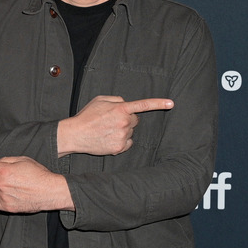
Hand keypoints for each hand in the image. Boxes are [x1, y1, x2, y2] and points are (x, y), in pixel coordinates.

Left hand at [0, 151, 73, 212]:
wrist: (50, 191)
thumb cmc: (39, 174)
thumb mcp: (24, 159)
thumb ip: (6, 160)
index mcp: (4, 170)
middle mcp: (0, 184)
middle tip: (14, 174)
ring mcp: (2, 197)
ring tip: (16, 185)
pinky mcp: (5, 207)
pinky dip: (0, 197)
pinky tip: (12, 195)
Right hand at [58, 95, 173, 156]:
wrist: (75, 134)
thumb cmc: (86, 116)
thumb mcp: (100, 100)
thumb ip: (116, 99)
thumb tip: (126, 104)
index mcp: (120, 108)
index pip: (143, 105)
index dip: (159, 103)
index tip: (171, 103)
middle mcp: (124, 122)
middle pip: (135, 120)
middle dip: (127, 119)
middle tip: (111, 121)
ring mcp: (123, 136)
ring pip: (131, 132)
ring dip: (123, 131)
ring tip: (106, 130)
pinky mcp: (120, 148)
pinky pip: (128, 143)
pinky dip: (121, 142)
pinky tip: (109, 139)